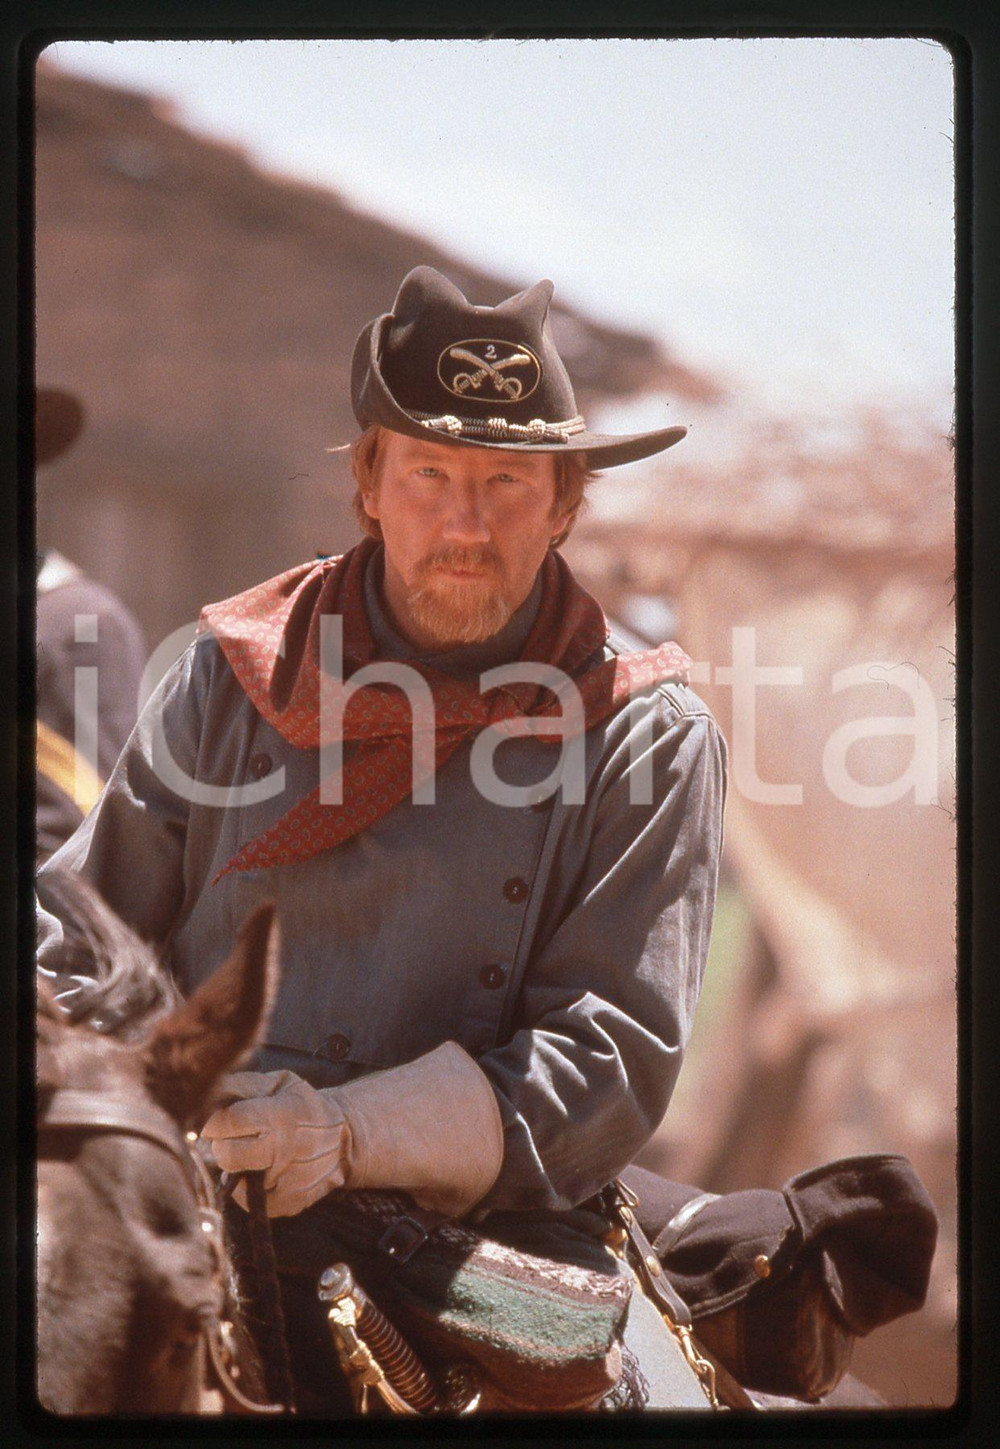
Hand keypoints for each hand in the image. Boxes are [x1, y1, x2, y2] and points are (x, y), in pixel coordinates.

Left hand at [200, 1071, 348, 1216]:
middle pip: (227, 1156)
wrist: (345, 1138)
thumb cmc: (304, 1107)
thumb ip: (243, 1085)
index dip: (214, 1122)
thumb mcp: (280, 1083)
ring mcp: (290, 1180)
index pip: (228, 1122)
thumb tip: (209, 1091)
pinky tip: (262, 1173)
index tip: (216, 1122)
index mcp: (282, 1114)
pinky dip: (250, 1190)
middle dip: (223, 1146)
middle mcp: (286, 1149)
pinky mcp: (291, 1203)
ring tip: (254, 1155)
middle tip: (233, 1140)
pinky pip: (251, 1203)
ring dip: (239, 1169)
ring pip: (237, 1182)